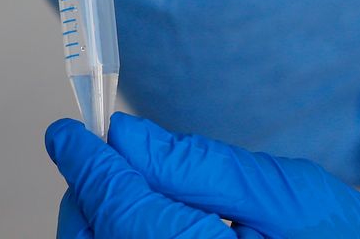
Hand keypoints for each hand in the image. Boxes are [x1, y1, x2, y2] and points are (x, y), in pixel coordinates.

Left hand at [47, 113, 359, 237]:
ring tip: (133, 188)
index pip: (118, 206)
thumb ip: (203, 168)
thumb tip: (131, 137)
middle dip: (93, 191)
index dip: (88, 162)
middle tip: (105, 151)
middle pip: (94, 237)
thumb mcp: (289, 195)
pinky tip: (151, 225)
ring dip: (105, 221)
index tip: (70, 131)